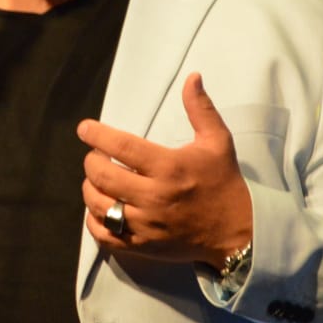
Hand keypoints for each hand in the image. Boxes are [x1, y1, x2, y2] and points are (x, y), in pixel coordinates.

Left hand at [79, 72, 252, 268]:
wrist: (238, 231)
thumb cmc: (224, 182)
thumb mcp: (218, 141)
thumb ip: (200, 108)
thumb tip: (192, 76)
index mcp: (170, 167)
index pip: (121, 147)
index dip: (97, 135)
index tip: (84, 128)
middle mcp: (155, 196)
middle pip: (103, 176)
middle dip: (91, 161)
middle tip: (94, 155)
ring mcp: (147, 224)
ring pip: (99, 205)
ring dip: (89, 188)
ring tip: (95, 179)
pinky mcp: (144, 246)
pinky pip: (105, 235)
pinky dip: (94, 221)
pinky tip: (99, 209)